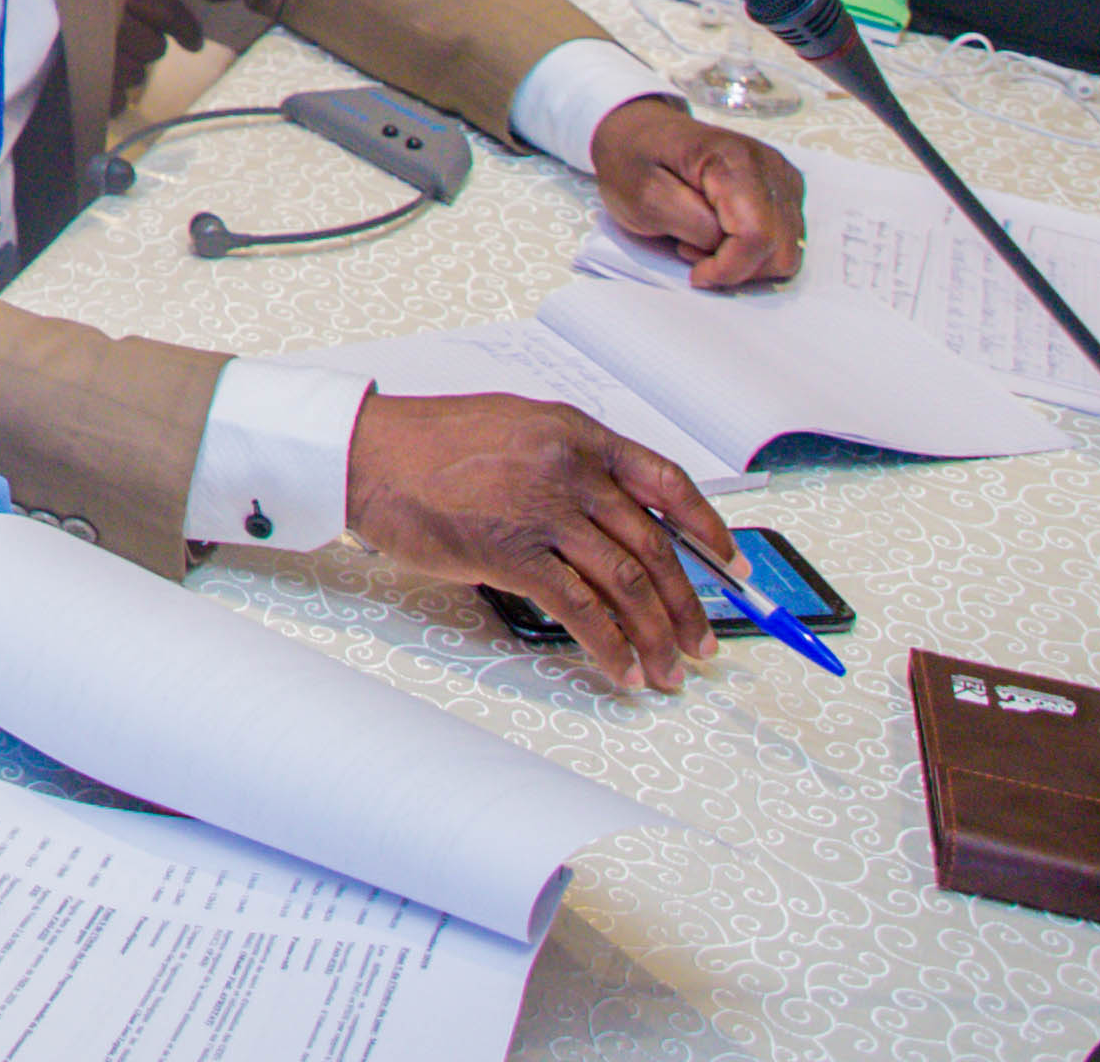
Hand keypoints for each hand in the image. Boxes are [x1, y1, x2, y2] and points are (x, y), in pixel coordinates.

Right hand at [344, 392, 730, 694]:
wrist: (367, 453)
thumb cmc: (431, 445)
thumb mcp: (516, 430)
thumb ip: (570, 464)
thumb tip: (617, 519)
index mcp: (576, 434)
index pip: (666, 481)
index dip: (708, 527)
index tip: (732, 564)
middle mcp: (570, 469)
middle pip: (653, 545)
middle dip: (687, 603)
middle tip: (702, 644)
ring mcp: (543, 512)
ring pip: (626, 582)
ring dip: (657, 634)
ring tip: (669, 669)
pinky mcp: (513, 554)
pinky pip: (581, 609)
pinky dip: (609, 645)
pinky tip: (621, 667)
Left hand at [591, 93, 807, 288]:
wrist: (637, 132)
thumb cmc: (633, 161)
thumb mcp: (644, 197)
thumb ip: (692, 225)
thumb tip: (728, 248)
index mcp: (734, 158)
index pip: (757, 234)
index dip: (730, 267)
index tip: (696, 273)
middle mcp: (769, 165)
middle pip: (780, 248)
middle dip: (738, 267)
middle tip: (693, 252)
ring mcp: (781, 177)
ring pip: (787, 250)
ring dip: (746, 261)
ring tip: (702, 241)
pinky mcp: (783, 191)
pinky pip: (783, 241)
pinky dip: (754, 252)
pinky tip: (719, 235)